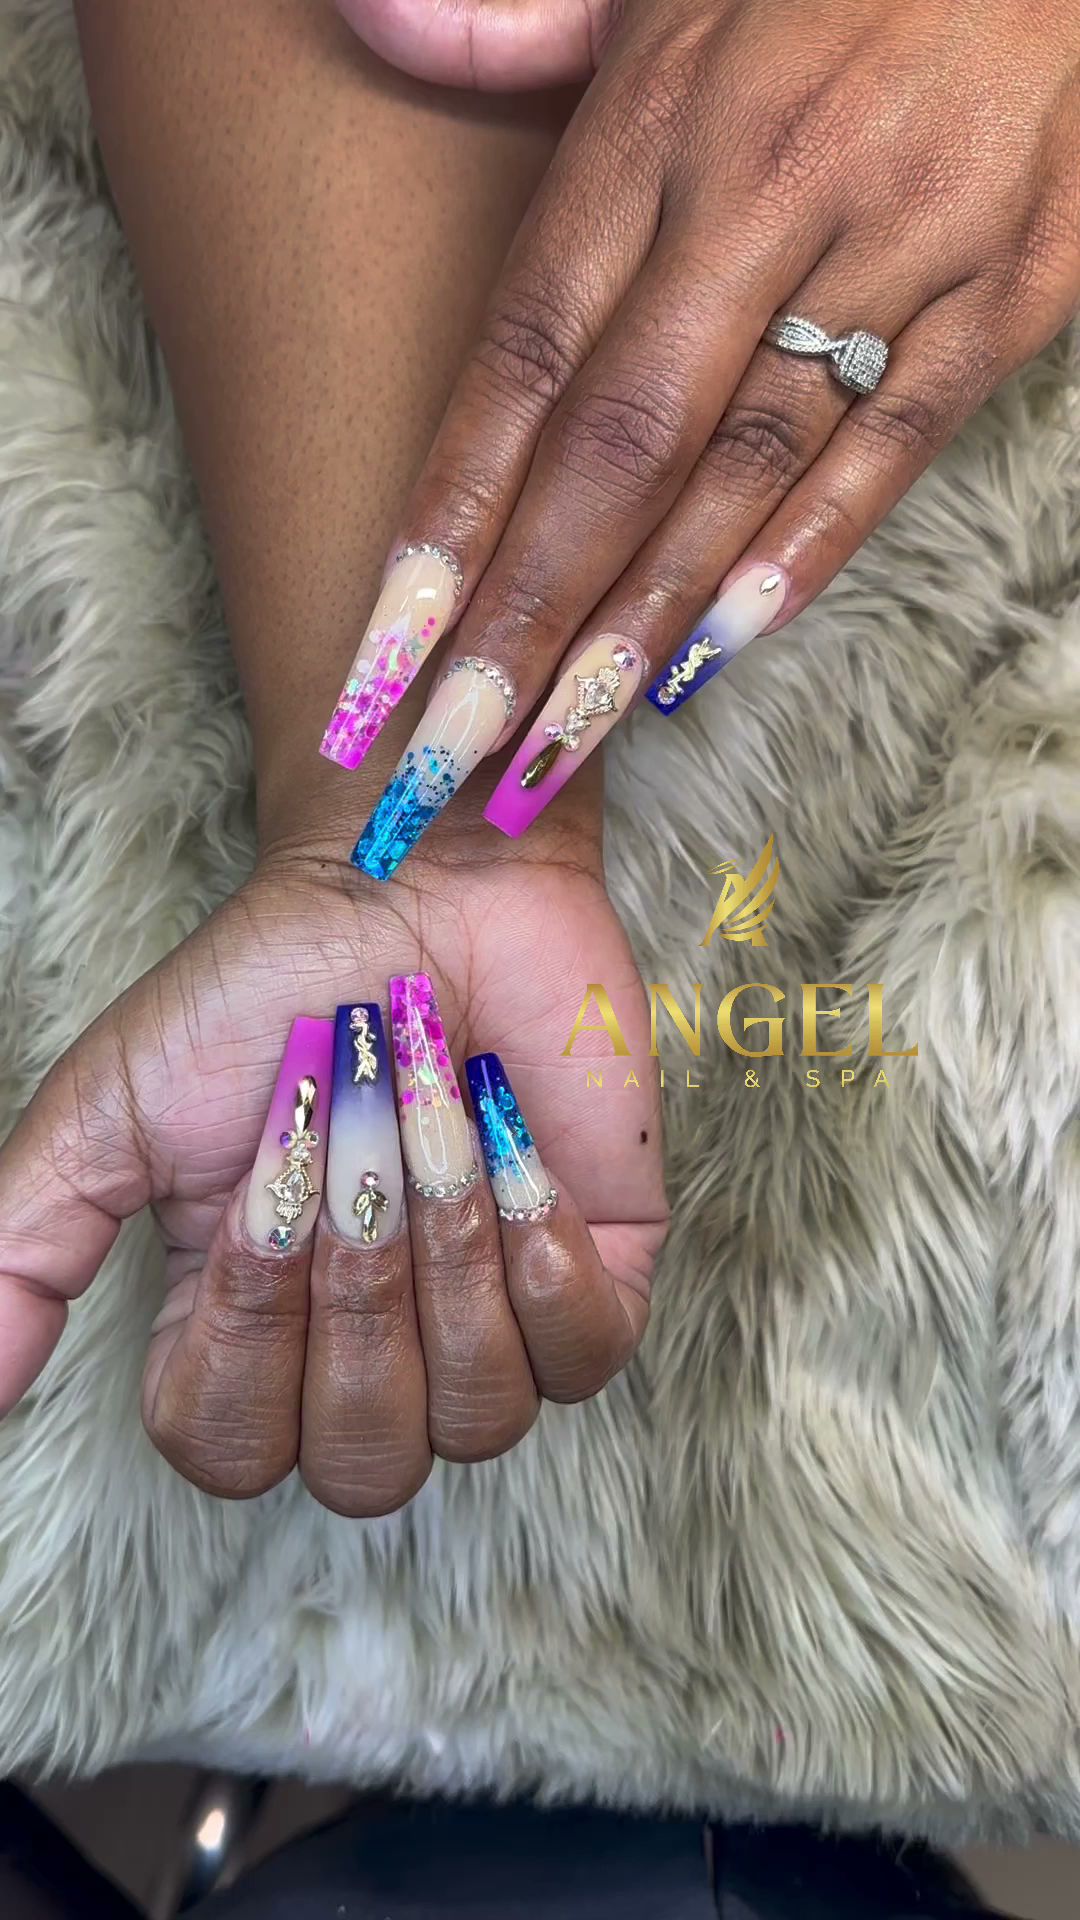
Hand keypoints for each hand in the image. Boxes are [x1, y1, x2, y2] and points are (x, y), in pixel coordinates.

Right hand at [0, 824, 664, 1515]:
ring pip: (479, 1421)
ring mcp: (494, 1326)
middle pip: (364, 1462)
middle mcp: (371, 1359)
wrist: (415, 885)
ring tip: (436, 1122)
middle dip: (353, 1285)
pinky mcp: (597, 1281)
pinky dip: (540, 1252)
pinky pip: (583, 1358)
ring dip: (444, 1248)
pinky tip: (513, 1154)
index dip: (248, 1328)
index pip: (231, 1451)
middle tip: (354, 1135)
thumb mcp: (110, 1119)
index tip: (260, 1177)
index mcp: (248, 1338)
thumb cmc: (263, 995)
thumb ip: (23, 1257)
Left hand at [330, 0, 1079, 874]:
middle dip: (523, 621)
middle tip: (449, 761)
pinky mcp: (1012, 284)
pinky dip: (805, 553)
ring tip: (554, 745)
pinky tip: (718, 653)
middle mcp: (766, 190)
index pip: (520, 357)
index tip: (378, 659)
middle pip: (615, 448)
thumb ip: (515, 20)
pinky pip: (897, 444)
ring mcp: (900, 240)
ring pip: (745, 469)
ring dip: (642, 624)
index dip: (446, 521)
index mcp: (660, 120)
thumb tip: (365, 28)